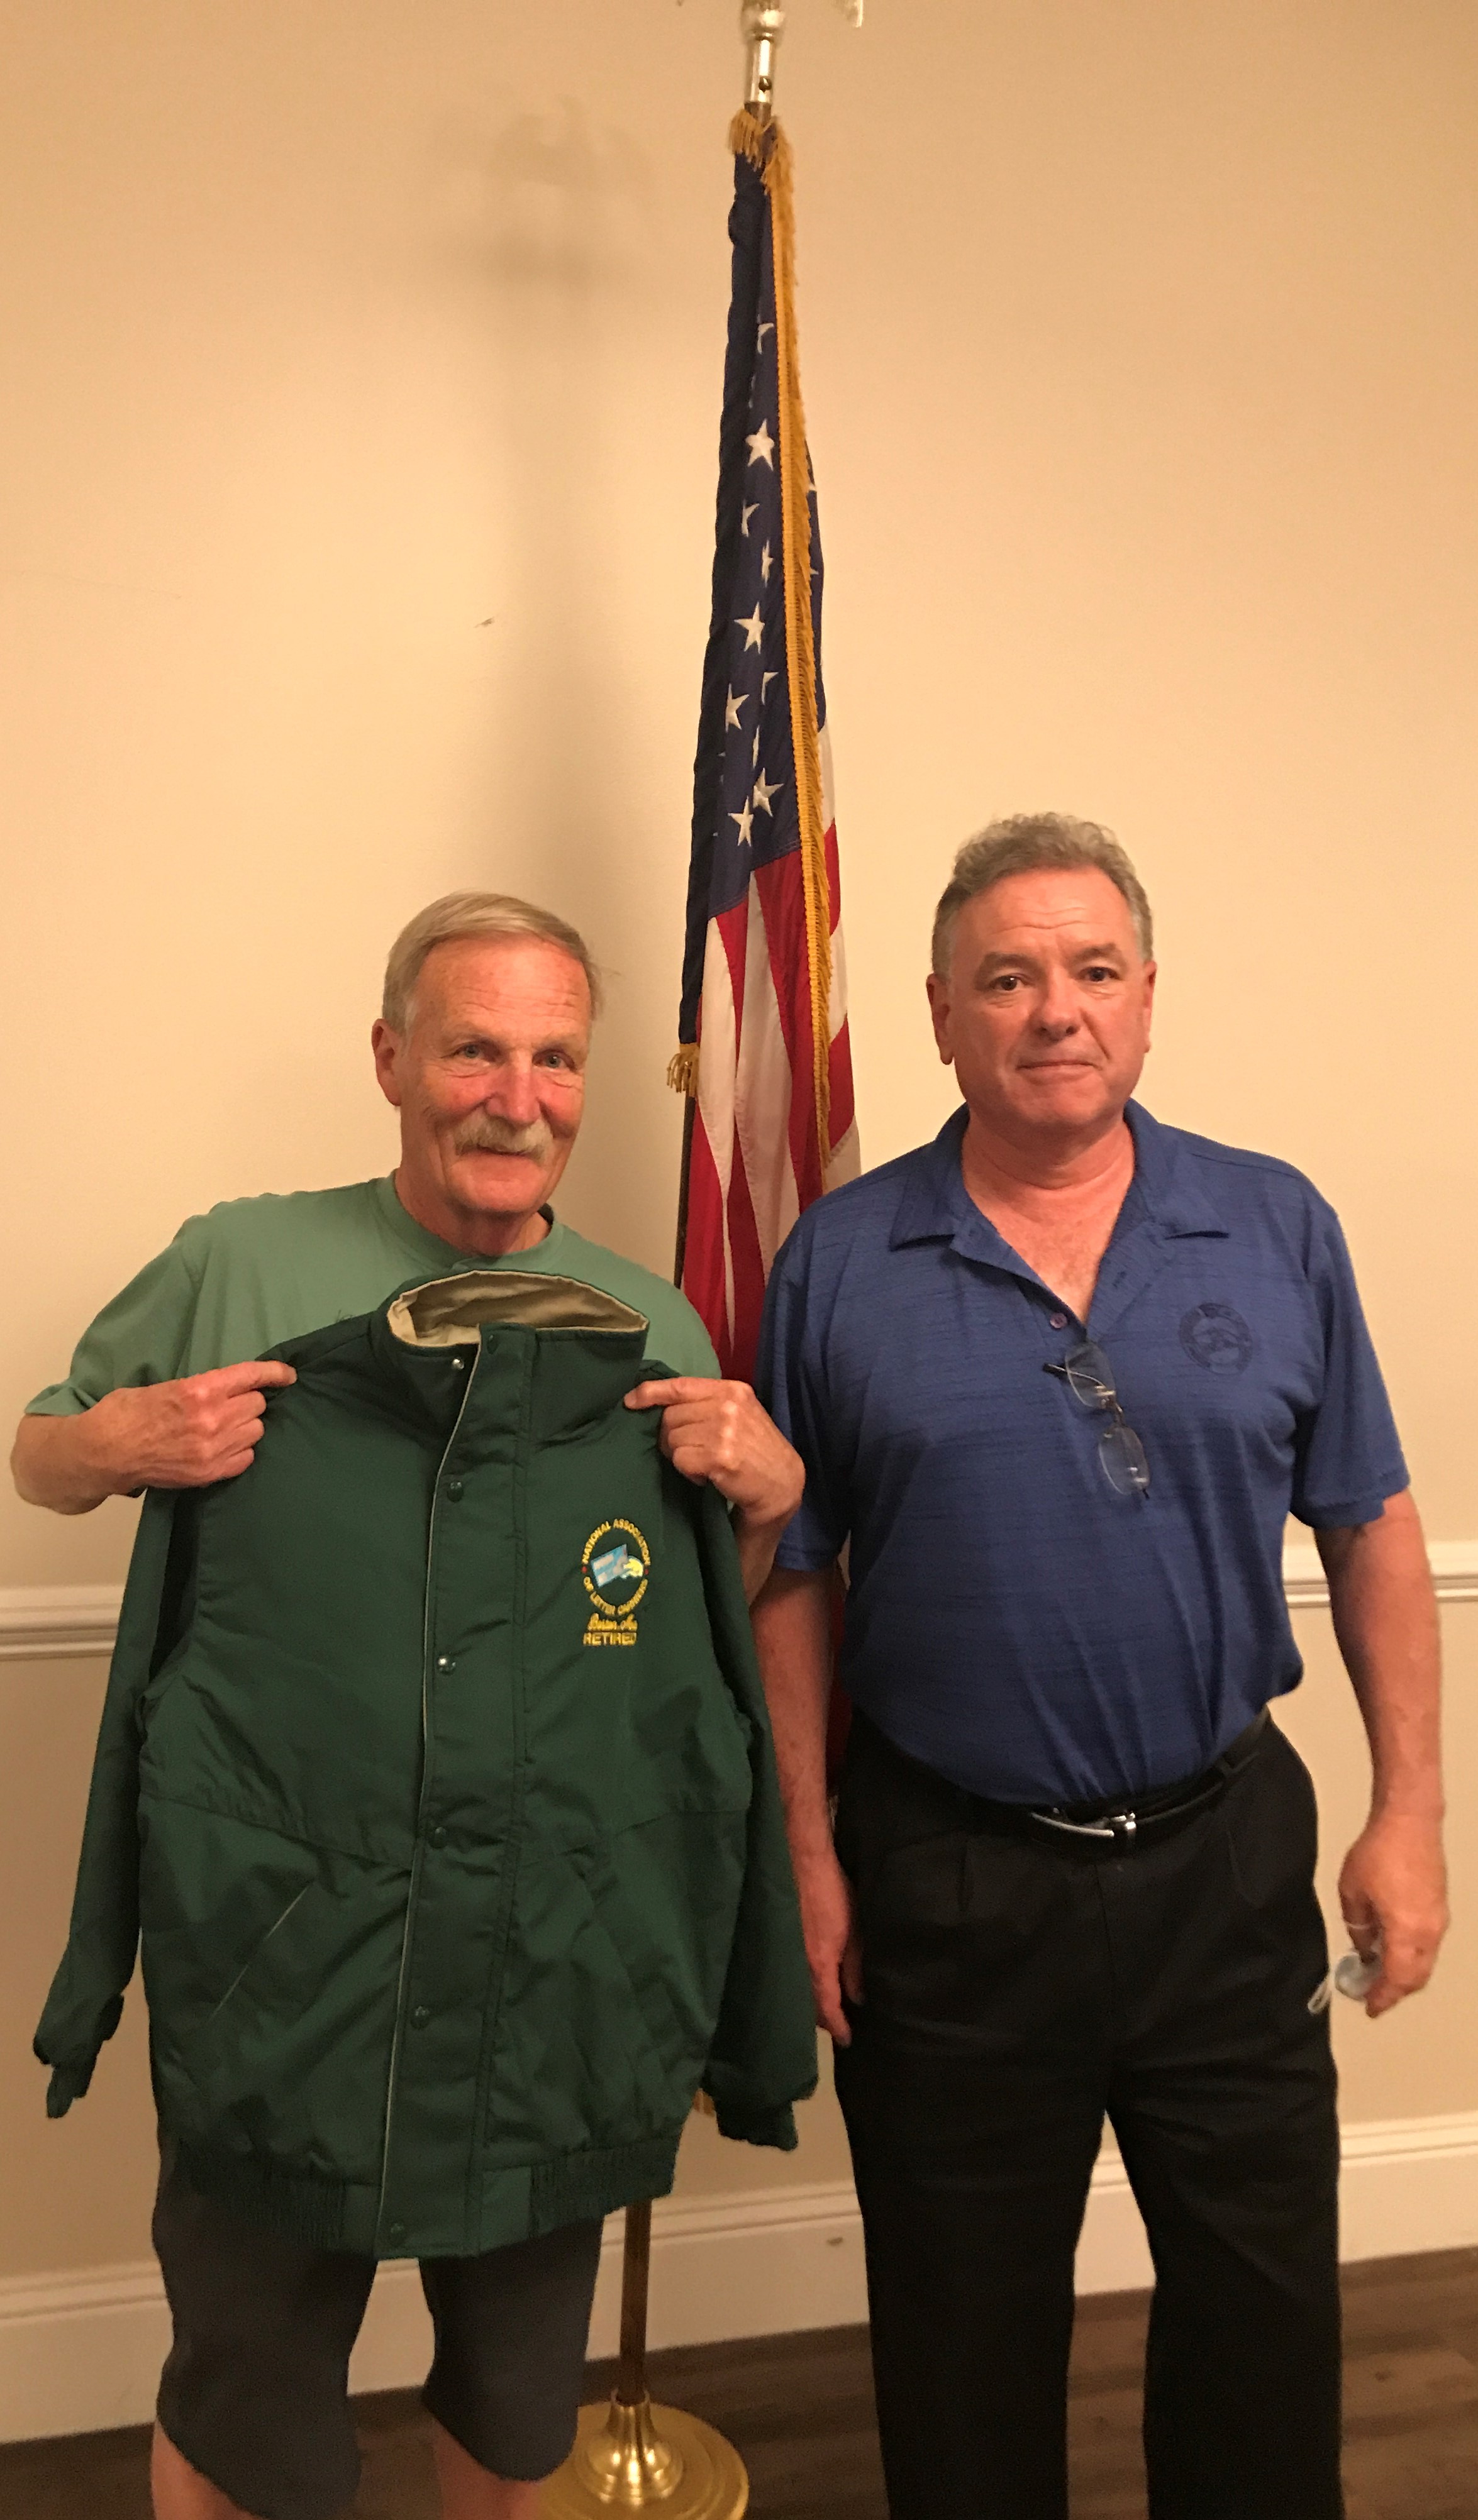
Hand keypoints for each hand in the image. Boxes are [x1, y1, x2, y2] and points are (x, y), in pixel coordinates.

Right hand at [85, 1360, 297, 1492]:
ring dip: (246, 1426)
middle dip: (248, 1402)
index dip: (275, 1373)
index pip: (251, 1377)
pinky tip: (225, 1447)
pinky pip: (246, 1458)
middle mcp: (212, 1418)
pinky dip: (241, 1451)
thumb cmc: (125, 1413)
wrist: (103, 1452)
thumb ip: (199, 1388)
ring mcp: (212, 1449)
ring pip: (255, 1431)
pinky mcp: (208, 1472)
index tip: (288, 1375)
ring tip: (227, 1427)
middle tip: (233, 1404)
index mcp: (199, 1390)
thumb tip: (226, 1388)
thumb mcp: (163, 1386)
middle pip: (257, 1405)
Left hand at [625, 1377, 803, 1525]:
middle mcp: (728, 1405)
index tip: (630, 1401)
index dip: (650, 1392)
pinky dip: (689, 1473)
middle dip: (672, 1437)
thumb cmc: (756, 1449)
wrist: (782, 1484)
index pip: (681, 1385)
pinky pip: (681, 1461)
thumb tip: (660, 1406)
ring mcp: (724, 1431)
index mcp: (732, 1390)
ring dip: (681, 1457)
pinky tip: (709, 1475)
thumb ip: (706, 1404)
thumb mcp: (738, 1414)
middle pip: (670, 1417)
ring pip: (672, 1440)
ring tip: (704, 1463)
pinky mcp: (719, 1457)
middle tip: (692, 1451)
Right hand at [795, 1845, 862, 2044]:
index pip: (828, 2009)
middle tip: (838, 2027)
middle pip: (809, 2005)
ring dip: (811, 2003)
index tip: (847, 2041)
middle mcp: (798, 1967)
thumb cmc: (834, 1895)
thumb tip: (858, 1999)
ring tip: (826, 2009)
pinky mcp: (780, 1941)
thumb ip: (855, 1968)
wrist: (802, 1862)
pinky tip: (809, 1982)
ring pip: (798, 1991)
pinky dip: (802, 1984)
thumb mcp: (855, 1932)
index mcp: (819, 1967)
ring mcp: (786, 1954)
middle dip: (822, 2020)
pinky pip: (791, 1974)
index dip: (839, 2027)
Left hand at [1337, 1810, 1447, 2016]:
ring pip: (1426, 1962)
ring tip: (1381, 1974)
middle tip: (1374, 1995)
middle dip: (1396, 1991)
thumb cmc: (1378, 1853)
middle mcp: (1429, 1932)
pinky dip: (1413, 1956)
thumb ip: (1358, 1928)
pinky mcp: (1441, 1908)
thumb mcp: (1353, 1892)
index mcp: (1406, 1931)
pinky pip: (1429, 1945)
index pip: (1396, 1978)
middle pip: (1417, 1977)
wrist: (1410, 1820)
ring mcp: (1439, 1920)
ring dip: (1406, 1974)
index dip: (1383, 1997)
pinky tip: (1394, 1949)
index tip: (1370, 2008)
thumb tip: (1365, 1949)